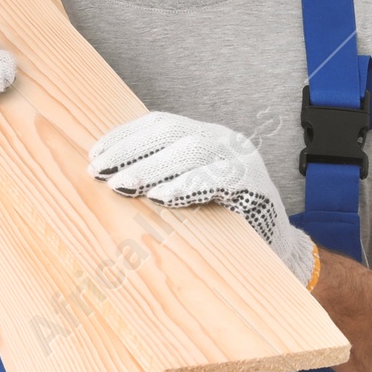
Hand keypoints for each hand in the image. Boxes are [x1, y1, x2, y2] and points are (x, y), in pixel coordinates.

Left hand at [87, 111, 316, 286]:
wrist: (277, 247)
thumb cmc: (226, 221)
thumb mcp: (189, 193)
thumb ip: (161, 179)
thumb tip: (111, 179)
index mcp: (205, 136)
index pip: (158, 124)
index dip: (125, 137)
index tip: (95, 154)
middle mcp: (223, 140)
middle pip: (170, 132)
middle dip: (130, 150)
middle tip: (99, 171)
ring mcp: (240, 159)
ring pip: (191, 150)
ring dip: (151, 168)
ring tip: (123, 185)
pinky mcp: (253, 184)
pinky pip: (217, 179)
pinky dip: (187, 186)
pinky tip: (162, 197)